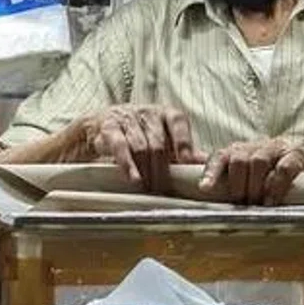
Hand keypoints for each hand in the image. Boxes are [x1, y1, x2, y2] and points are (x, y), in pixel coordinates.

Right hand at [67, 105, 196, 191]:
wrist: (95, 126)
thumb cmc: (136, 134)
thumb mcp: (161, 139)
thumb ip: (183, 152)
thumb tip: (208, 165)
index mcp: (164, 114)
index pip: (178, 122)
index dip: (184, 143)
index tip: (188, 164)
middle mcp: (147, 113)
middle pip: (159, 143)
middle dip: (162, 170)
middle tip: (165, 191)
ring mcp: (126, 118)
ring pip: (140, 147)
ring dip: (146, 171)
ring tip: (150, 190)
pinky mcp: (107, 127)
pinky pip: (118, 146)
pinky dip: (127, 164)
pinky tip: (133, 179)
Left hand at [199, 137, 303, 206]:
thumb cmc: (286, 176)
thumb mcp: (258, 177)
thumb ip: (237, 182)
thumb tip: (210, 195)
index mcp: (246, 150)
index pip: (222, 155)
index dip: (211, 171)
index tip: (205, 188)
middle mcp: (260, 145)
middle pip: (239, 158)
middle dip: (237, 184)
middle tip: (241, 204)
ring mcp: (280, 148)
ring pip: (258, 161)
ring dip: (254, 186)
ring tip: (256, 204)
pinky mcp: (299, 154)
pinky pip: (284, 168)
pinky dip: (276, 186)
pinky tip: (272, 201)